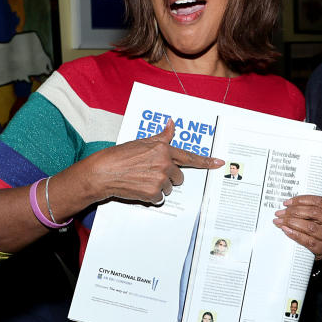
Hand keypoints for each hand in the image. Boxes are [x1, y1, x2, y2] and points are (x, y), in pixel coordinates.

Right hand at [80, 119, 222, 204]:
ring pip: (169, 188)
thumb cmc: (120, 155)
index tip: (219, 163)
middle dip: (169, 177)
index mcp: (163, 149)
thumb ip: (162, 136)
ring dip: (159, 186)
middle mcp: (164, 163)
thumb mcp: (142, 142)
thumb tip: (172, 123)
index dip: (206, 161)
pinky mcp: (153, 193)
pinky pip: (160, 198)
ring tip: (141, 179)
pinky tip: (139, 188)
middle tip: (150, 173)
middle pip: (179, 176)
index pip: (189, 157)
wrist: (103, 172)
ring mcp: (160, 179)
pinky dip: (151, 196)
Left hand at [274, 195, 321, 260]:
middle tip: (280, 213)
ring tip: (280, 222)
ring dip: (291, 222)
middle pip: (313, 213)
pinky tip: (286, 231)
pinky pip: (307, 241)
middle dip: (293, 211)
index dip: (301, 200)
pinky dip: (295, 235)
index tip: (287, 203)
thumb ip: (313, 211)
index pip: (318, 201)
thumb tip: (289, 206)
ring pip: (309, 226)